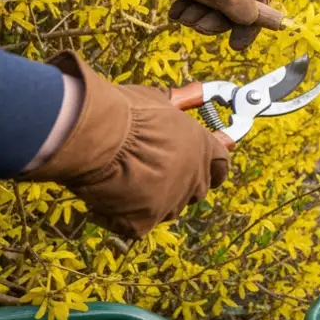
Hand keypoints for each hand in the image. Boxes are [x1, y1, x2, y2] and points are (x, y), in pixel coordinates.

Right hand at [18, 52, 228, 238]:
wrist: (98, 136)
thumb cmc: (127, 113)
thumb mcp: (159, 100)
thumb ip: (179, 104)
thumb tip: (194, 94)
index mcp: (204, 148)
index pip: (221, 165)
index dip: (210, 166)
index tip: (198, 164)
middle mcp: (195, 179)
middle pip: (194, 191)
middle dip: (177, 184)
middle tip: (150, 172)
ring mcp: (171, 203)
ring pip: (166, 210)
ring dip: (150, 201)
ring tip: (124, 182)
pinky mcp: (144, 223)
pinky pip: (135, 225)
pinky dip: (120, 215)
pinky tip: (105, 198)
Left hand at [98, 0, 269, 50]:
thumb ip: (237, 0)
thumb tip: (250, 20)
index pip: (258, 4)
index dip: (249, 26)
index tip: (236, 44)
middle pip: (232, 9)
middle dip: (215, 21)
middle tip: (198, 25)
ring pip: (211, 8)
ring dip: (197, 16)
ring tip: (182, 16)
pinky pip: (194, 1)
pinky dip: (185, 9)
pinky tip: (175, 12)